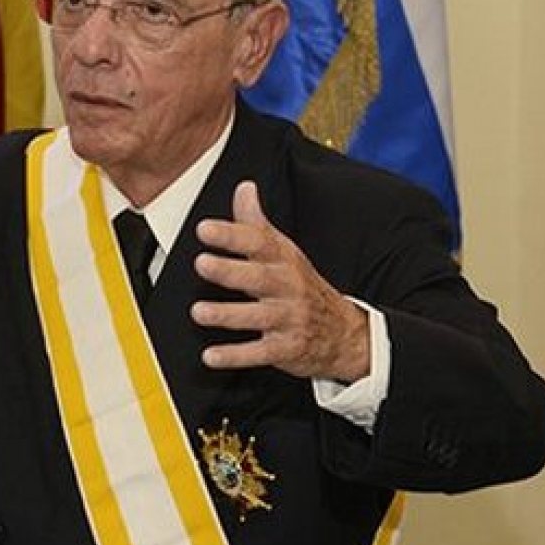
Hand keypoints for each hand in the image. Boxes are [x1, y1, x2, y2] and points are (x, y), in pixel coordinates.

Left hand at [191, 181, 368, 380]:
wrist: (345, 334)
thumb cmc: (303, 289)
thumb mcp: (285, 253)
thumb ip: (257, 224)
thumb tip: (244, 188)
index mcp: (285, 261)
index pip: (259, 242)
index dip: (233, 234)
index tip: (206, 229)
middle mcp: (288, 288)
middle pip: (260, 277)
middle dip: (230, 271)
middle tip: (202, 263)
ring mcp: (289, 319)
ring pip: (258, 316)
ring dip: (227, 314)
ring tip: (199, 312)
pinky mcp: (286, 349)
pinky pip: (259, 353)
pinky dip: (235, 355)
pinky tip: (210, 356)